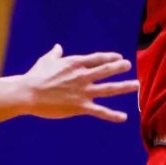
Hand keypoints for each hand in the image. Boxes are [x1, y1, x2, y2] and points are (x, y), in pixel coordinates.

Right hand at [23, 45, 139, 121]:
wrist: (28, 93)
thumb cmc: (35, 76)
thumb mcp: (46, 61)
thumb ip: (55, 54)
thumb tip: (58, 47)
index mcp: (75, 64)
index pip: (97, 59)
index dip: (109, 57)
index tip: (119, 57)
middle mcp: (83, 76)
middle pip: (106, 70)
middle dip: (119, 68)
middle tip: (129, 66)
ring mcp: (83, 91)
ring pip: (109, 89)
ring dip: (124, 87)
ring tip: (136, 85)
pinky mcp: (81, 106)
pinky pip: (100, 111)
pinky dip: (113, 115)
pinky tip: (124, 117)